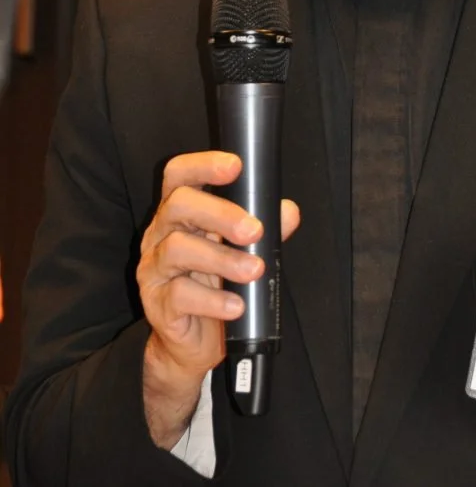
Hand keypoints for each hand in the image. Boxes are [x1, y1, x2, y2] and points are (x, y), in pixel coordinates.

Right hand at [137, 151, 299, 446]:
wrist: (193, 343)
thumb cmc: (217, 284)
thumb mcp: (242, 252)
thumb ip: (265, 230)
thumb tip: (289, 212)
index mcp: (180, 211)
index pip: (179, 174)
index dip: (203, 164)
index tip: (236, 166)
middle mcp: (160, 233)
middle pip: (179, 205)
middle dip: (220, 213)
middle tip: (255, 231)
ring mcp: (154, 268)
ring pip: (177, 248)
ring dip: (222, 259)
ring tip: (253, 271)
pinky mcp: (156, 303)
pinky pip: (180, 295)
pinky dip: (213, 300)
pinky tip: (236, 305)